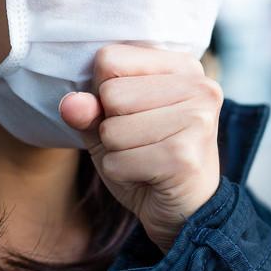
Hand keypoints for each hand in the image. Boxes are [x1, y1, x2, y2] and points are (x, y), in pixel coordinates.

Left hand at [59, 43, 223, 253]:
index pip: (111, 58)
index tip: (132, 112)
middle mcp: (199, 86)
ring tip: (145, 159)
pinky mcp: (185, 156)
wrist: (186, 212)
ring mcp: (197, 120)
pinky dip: (122, 174)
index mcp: (183, 66)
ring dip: (117, 153)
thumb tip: (71, 104)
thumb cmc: (148, 157)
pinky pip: (119, 161)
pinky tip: (149, 177)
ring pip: (112, 129)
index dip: (104, 91)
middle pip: (111, 93)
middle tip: (142, 142)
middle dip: (112, 126)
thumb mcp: (112, 125)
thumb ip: (89, 109)